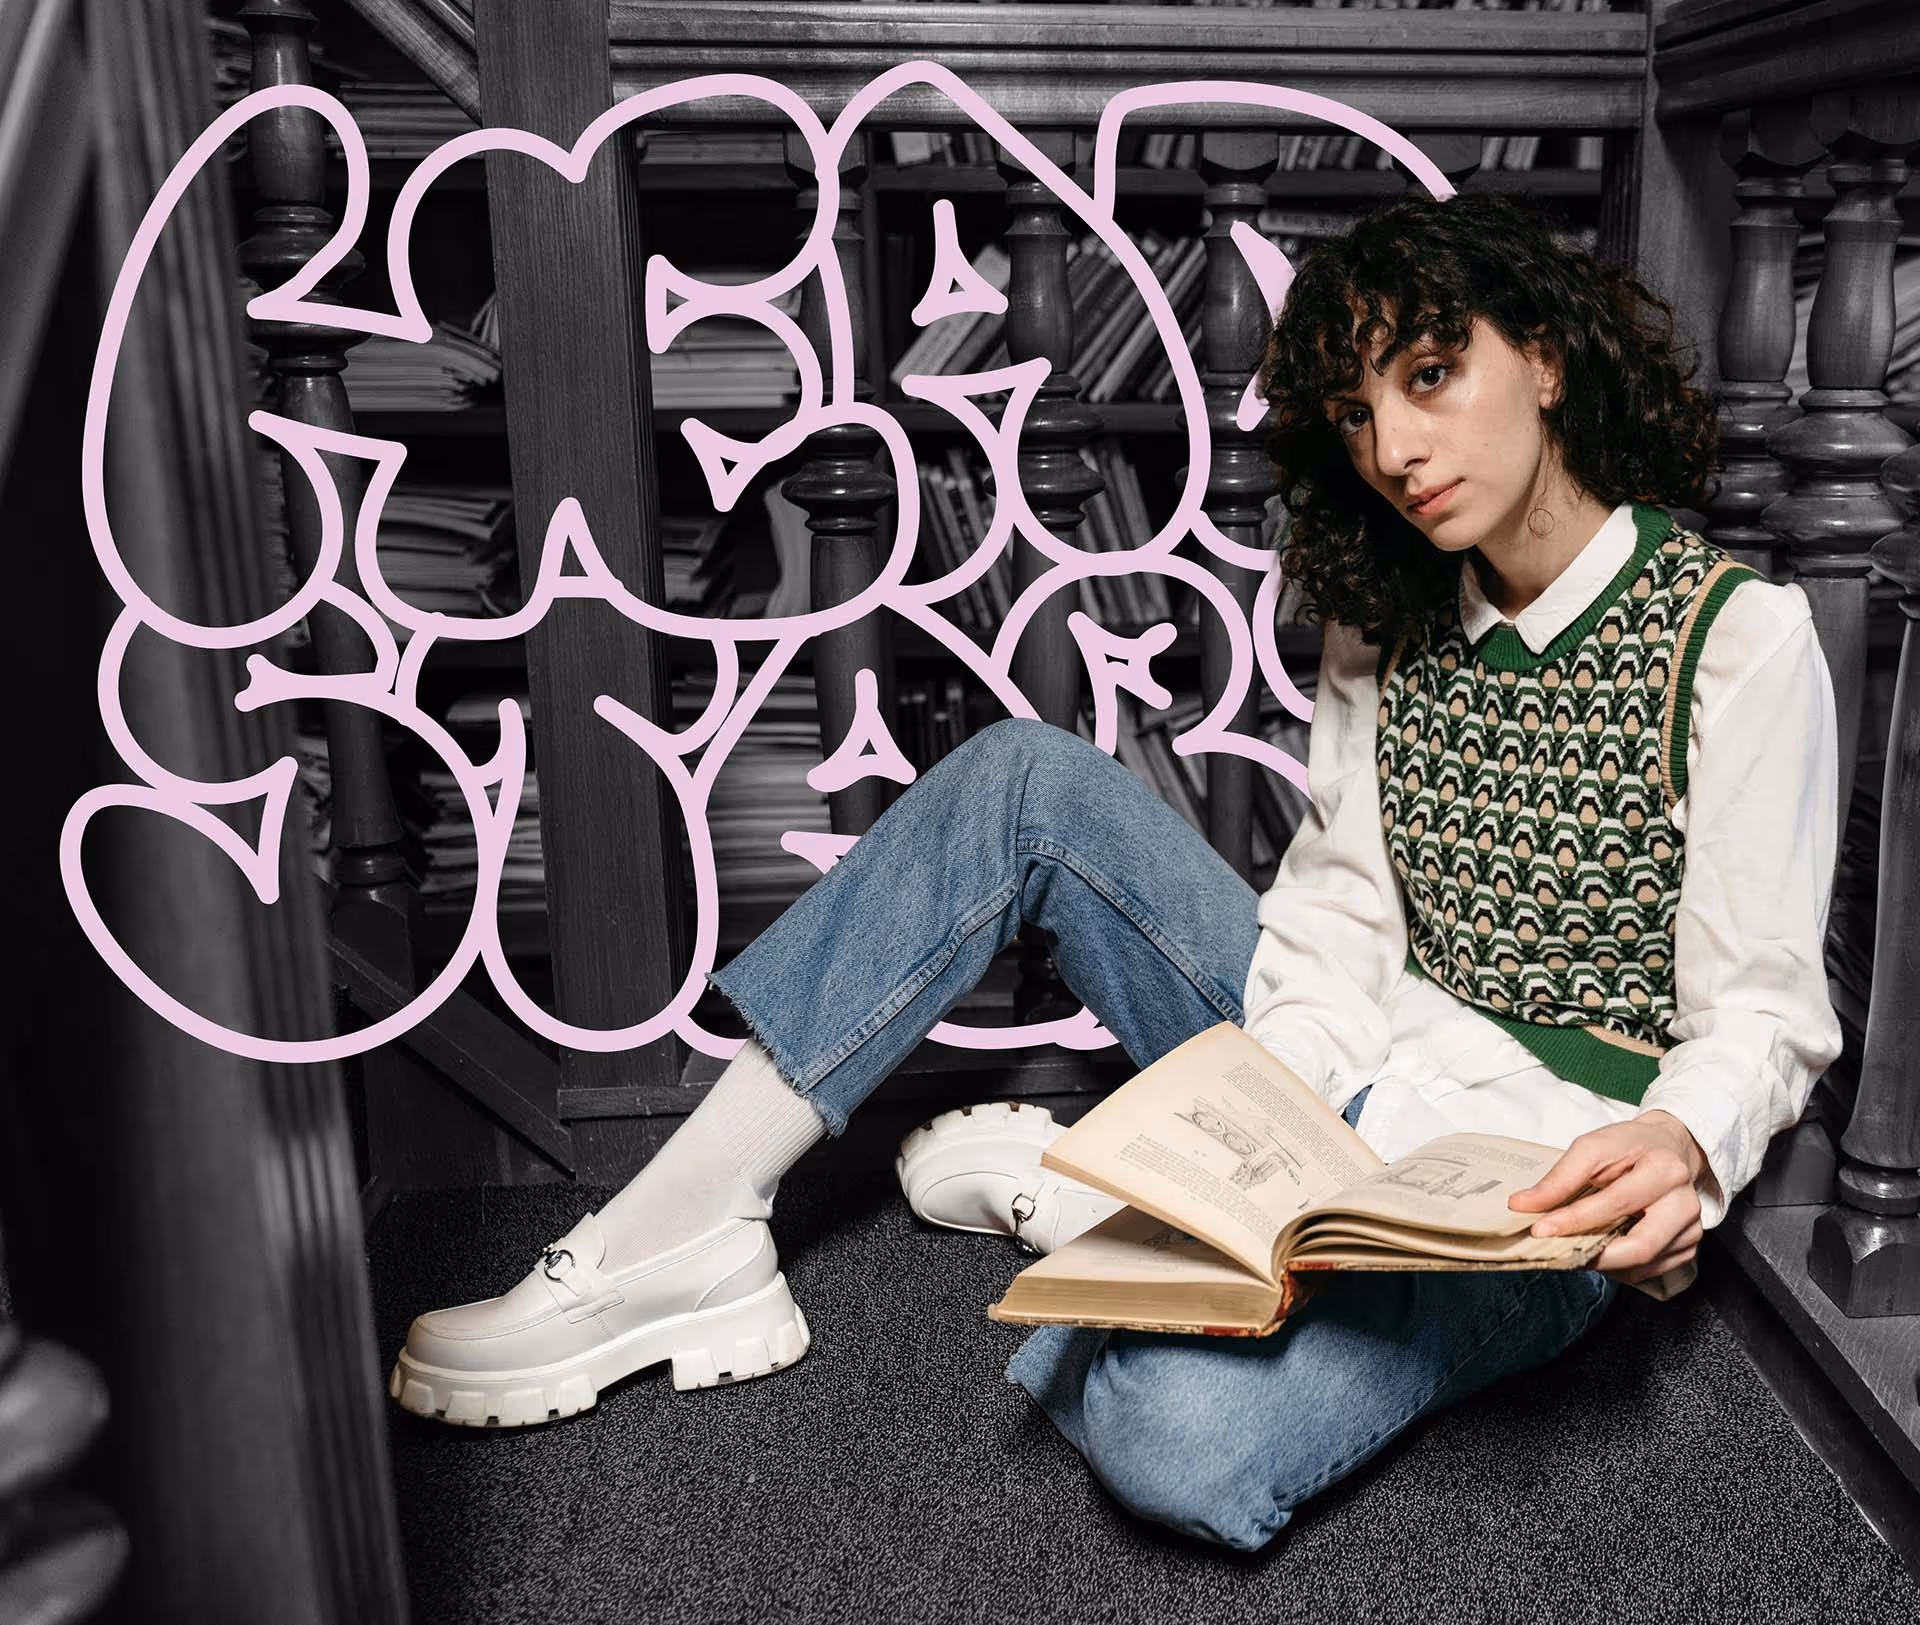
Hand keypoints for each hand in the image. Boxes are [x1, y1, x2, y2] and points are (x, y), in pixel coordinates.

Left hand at [1506, 1111, 1706, 1286]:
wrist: (1670, 1148)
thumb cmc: (1631, 1147)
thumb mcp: (1594, 1147)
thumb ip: (1560, 1177)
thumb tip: (1523, 1204)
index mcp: (1665, 1171)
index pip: (1615, 1203)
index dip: (1574, 1220)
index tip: (1540, 1228)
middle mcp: (1685, 1204)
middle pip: (1640, 1246)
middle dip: (1594, 1256)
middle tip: (1557, 1253)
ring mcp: (1691, 1229)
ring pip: (1644, 1264)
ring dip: (1603, 1264)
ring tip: (1572, 1251)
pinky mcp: (1687, 1246)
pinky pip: (1650, 1269)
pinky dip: (1619, 1267)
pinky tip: (1599, 1252)